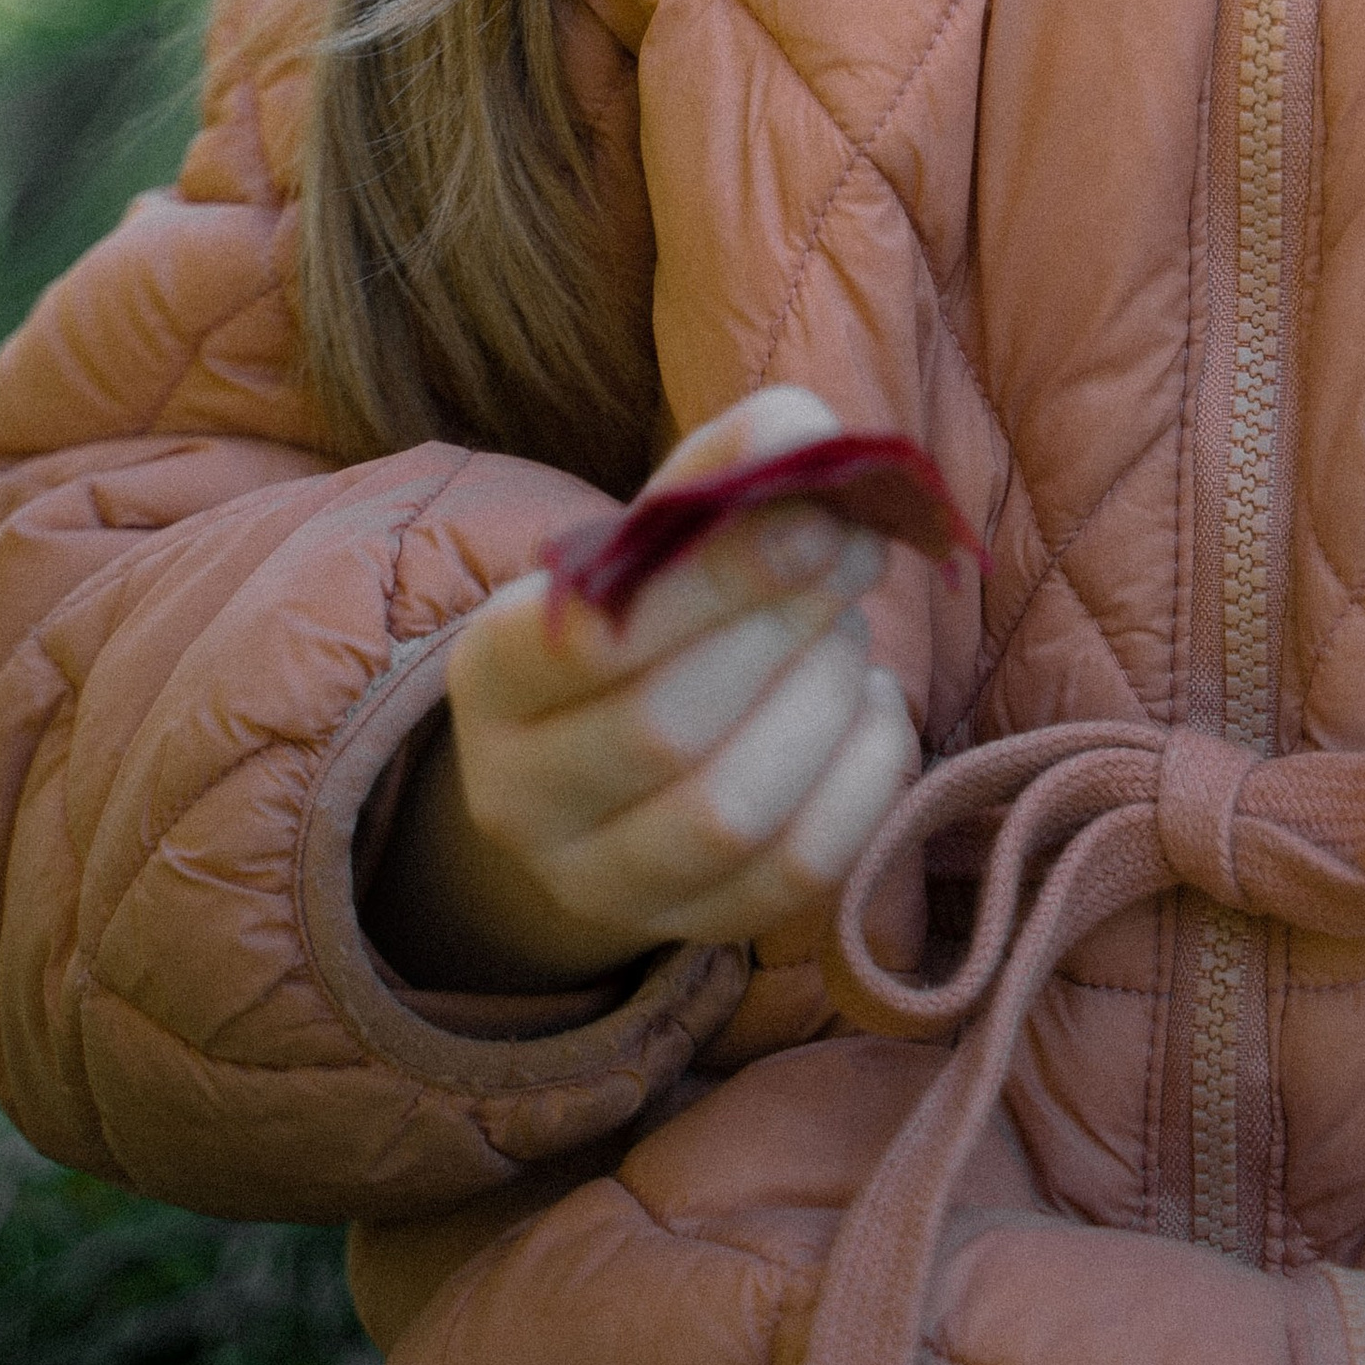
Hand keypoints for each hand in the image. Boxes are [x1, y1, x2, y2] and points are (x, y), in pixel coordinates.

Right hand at [364, 388, 920, 993]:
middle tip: (854, 557)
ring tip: (849, 636)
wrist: (611, 762)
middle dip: (784, 631)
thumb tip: (810, 435)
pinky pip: (795, 874)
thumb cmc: (652, 616)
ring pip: (728, 812)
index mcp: (490, 673)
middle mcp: (520, 795)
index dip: (715, 579)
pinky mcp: (690, 929)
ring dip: (822, 704)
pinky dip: (864, 780)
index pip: (586, 637)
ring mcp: (598, 882)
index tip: (819, 522)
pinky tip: (874, 710)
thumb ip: (728, 462)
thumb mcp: (659, 526)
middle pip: (664, 726)